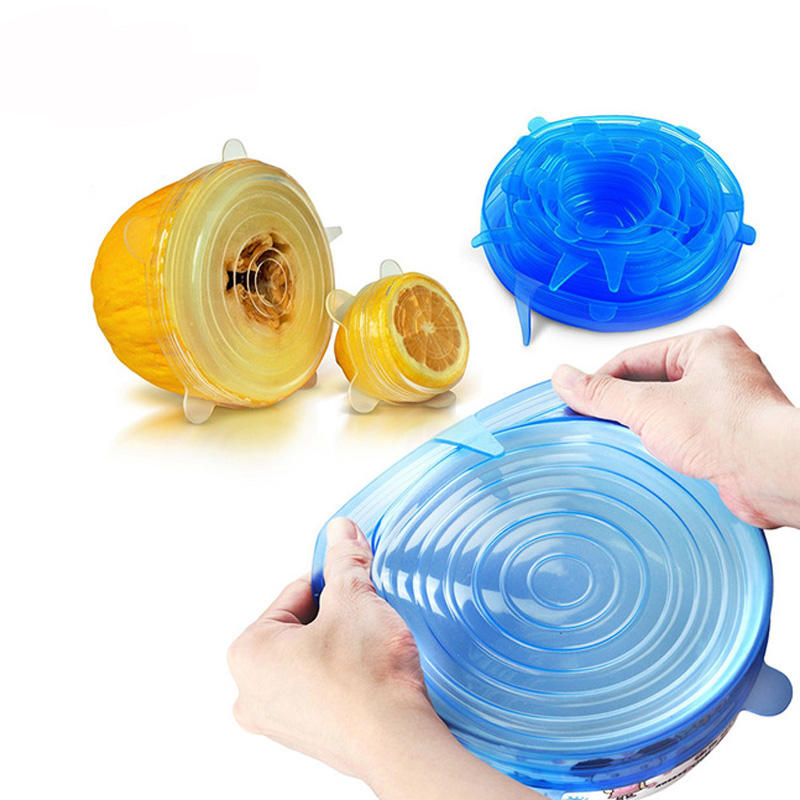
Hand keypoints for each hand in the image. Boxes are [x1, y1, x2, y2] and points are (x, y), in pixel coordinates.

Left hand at [228, 517, 543, 799]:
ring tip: (368, 650)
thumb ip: (345, 559)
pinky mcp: (305, 737)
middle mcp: (251, 691)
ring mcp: (276, 720)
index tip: (356, 588)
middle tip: (365, 621)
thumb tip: (341, 530)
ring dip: (338, 645)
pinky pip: (320, 688)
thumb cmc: (366, 678)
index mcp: (248, 652)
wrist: (398, 742)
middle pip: (300, 626)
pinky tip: (366, 676)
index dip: (333, 585)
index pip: (296, 593)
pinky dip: (341, 677)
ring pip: (310, 657)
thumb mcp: (355, 599)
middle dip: (334, 617)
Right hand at [552, 326, 799, 528]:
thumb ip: (601, 394)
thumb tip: (566, 379)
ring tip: (630, 441)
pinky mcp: (728, 437)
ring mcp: (726, 405)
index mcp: (706, 346)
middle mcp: (720, 370)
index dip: (601, 380)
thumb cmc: (735, 431)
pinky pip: (682, 435)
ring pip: (666, 411)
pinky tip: (655, 458)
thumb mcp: (649, 407)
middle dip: (624, 406)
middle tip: (598, 421)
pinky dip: (664, 447)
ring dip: (645, 429)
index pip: (634, 358)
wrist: (774, 475)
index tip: (577, 399)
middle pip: (649, 384)